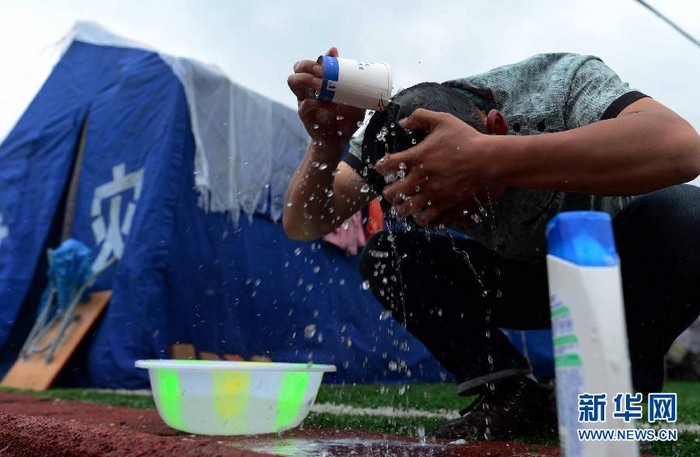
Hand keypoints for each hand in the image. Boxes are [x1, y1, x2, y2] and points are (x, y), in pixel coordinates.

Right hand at [288, 47, 364, 148]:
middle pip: (297, 68)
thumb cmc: (346, 117)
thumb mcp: (352, 97)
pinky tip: (330, 107)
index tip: (331, 57)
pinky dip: (319, 103)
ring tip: (322, 85)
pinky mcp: (305, 115)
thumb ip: (348, 79)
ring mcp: (304, 101)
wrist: (340, 140)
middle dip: (308, 66)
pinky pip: (306, 103)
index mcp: (318, 83)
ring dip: (308, 79)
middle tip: (322, 72)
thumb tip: (346, 60)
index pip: (309, 64)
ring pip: (293, 81)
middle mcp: (308, 90)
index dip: (317, 59)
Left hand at [374, 109, 502, 225]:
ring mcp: (431, 193)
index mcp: (416, 157)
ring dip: (400, 207)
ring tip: (402, 204)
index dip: (379, 167)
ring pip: (405, 209)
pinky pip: (424, 218)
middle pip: (391, 192)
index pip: (385, 165)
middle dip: (387, 191)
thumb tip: (402, 122)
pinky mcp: (443, 204)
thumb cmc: (465, 138)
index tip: (382, 167)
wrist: (487, 159)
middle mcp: (420, 178)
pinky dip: (418, 217)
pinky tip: (420, 212)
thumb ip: (420, 116)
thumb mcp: (442, 119)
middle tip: (391, 189)